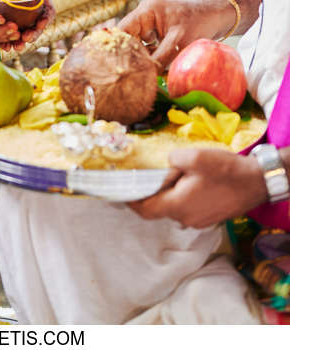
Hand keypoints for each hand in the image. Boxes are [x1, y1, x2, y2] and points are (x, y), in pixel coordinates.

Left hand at [0, 0, 69, 51]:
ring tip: (13, 47)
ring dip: (18, 42)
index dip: (45, 20)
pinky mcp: (4, 18)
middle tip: (26, 39)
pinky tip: (2, 45)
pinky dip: (5, 40)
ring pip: (21, 33)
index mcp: (42, 0)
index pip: (48, 13)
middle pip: (35, 27)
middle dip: (32, 35)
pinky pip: (6, 31)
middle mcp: (32, 12)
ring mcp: (18, 17)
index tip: (40, 24)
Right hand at [119, 0, 235, 69]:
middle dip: (128, 55)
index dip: (118, 46)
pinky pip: (147, 49)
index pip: (123, 29)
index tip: (116, 64)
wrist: (218, 18)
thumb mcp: (180, 41)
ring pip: (137, 45)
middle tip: (126, 73)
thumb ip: (161, 57)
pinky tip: (148, 71)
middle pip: (128, 38)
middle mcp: (145, 17)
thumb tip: (147, 75)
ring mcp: (151, 26)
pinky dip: (148, 60)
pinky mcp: (158, 36)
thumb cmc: (200, 22)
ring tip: (135, 74)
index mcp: (146, 11)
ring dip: (138, 59)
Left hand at [128, 146, 268, 227]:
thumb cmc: (225, 171)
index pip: (145, 210)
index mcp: (178, 206)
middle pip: (158, 209)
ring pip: (174, 208)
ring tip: (168, 175)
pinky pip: (187, 209)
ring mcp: (198, 221)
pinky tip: (186, 181)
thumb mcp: (194, 157)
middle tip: (143, 177)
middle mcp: (185, 218)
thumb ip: (172, 160)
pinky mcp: (208, 218)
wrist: (256, 184)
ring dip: (168, 195)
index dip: (130, 202)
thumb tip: (166, 165)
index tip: (121, 191)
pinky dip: (181, 197)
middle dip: (150, 194)